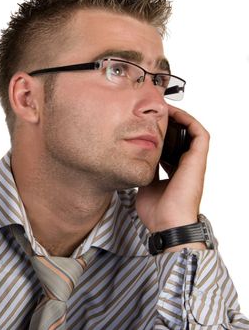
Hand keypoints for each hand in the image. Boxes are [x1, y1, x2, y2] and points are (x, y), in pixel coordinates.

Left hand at [136, 106, 208, 234]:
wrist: (167, 224)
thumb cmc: (157, 211)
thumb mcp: (144, 185)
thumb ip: (143, 171)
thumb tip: (132, 160)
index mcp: (174, 173)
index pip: (169, 149)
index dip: (159, 136)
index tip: (145, 126)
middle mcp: (185, 166)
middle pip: (179, 138)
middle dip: (167, 124)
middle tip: (153, 113)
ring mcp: (193, 163)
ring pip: (190, 132)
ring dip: (178, 119)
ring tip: (163, 109)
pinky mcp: (198, 160)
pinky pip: (199, 133)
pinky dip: (189, 121)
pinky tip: (174, 113)